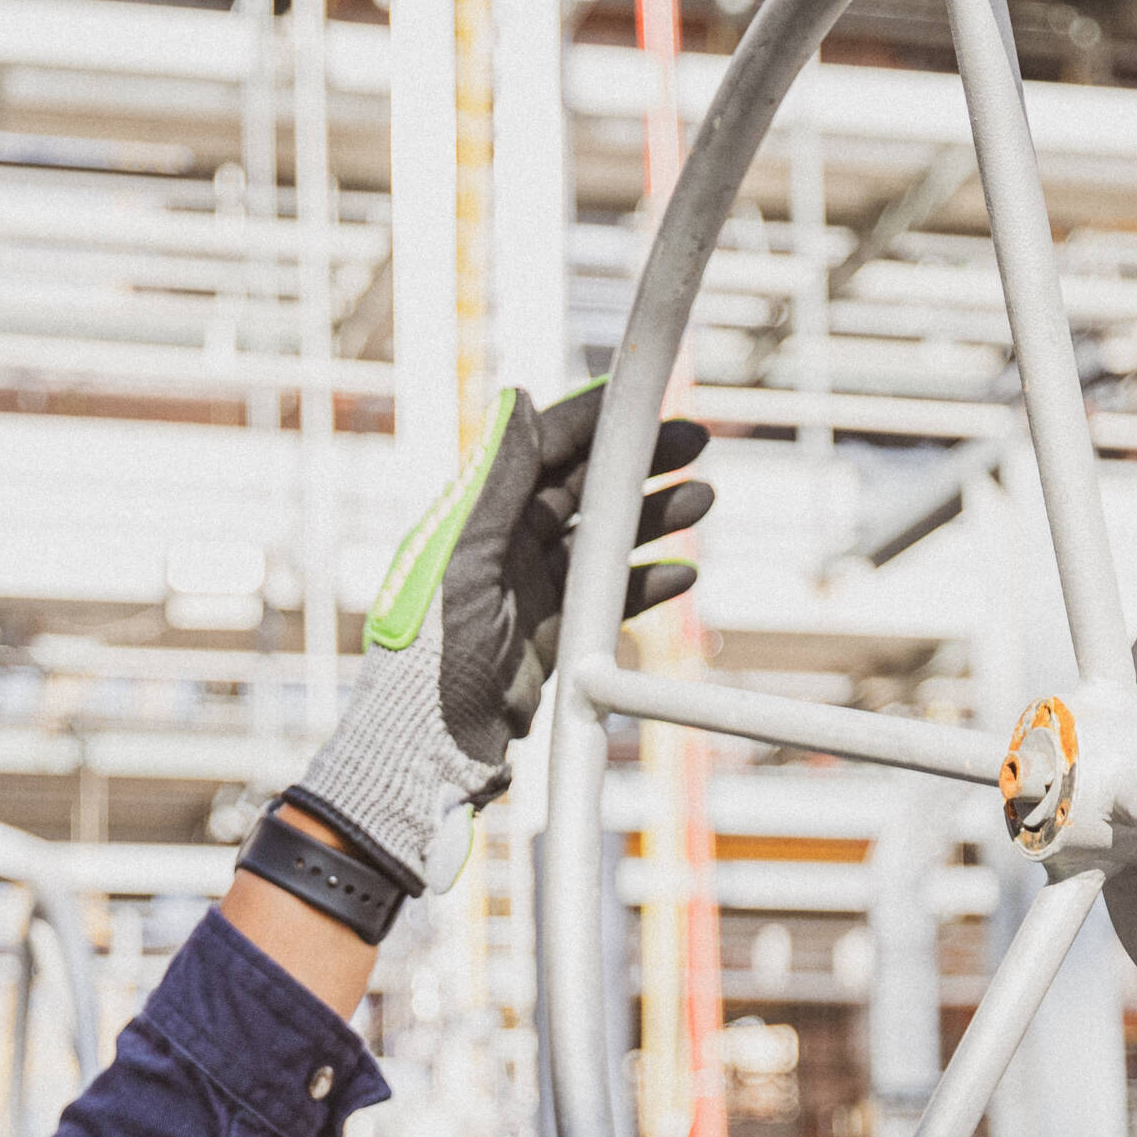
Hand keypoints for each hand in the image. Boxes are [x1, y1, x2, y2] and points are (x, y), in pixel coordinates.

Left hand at [287, 383, 711, 893]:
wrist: (433, 740)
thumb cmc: (433, 649)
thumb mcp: (466, 556)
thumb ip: (497, 480)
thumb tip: (519, 398)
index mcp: (480, 516)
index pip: (545, 449)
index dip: (596, 421)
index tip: (645, 395)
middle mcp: (507, 546)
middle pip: (585, 487)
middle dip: (640, 463)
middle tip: (696, 441)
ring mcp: (533, 590)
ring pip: (605, 540)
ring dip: (653, 518)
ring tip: (703, 499)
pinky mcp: (554, 635)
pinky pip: (609, 599)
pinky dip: (646, 584)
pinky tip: (682, 574)